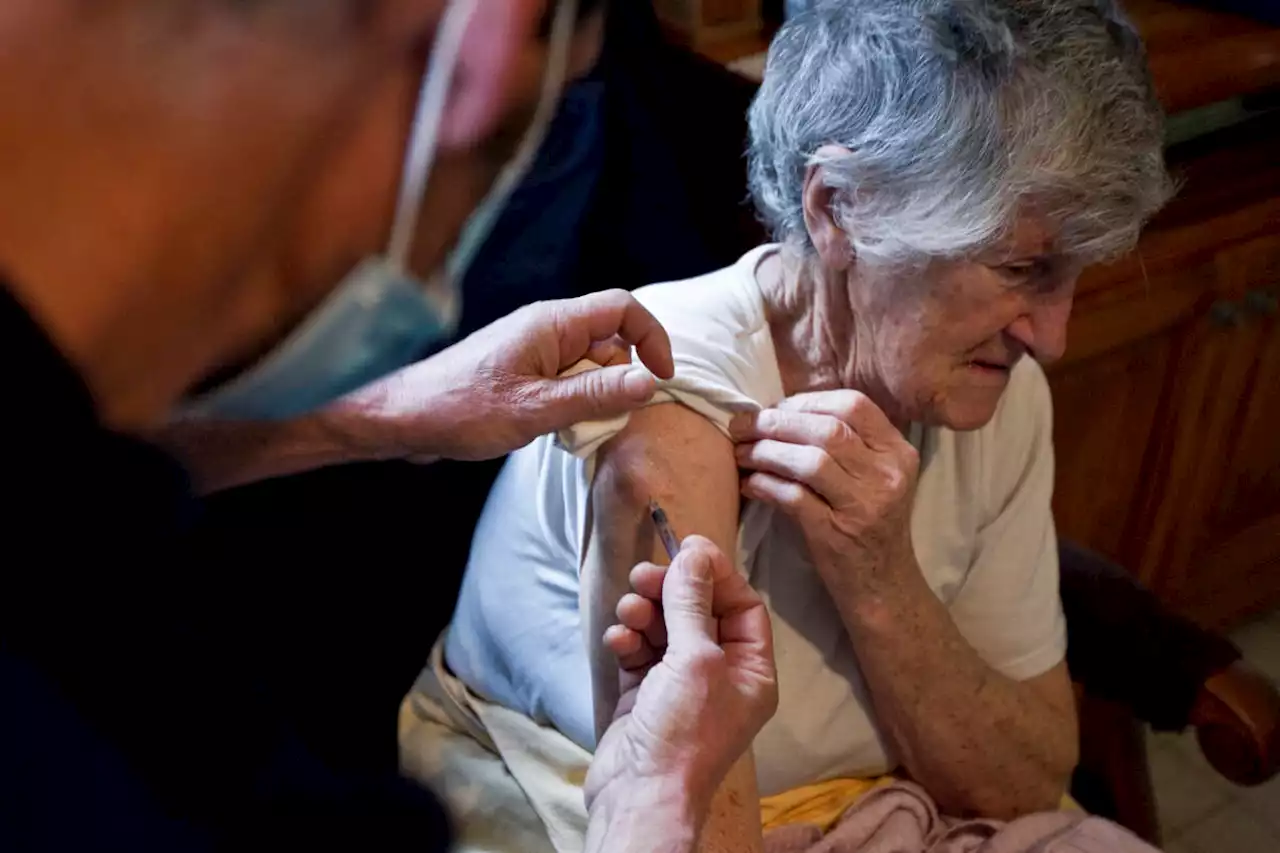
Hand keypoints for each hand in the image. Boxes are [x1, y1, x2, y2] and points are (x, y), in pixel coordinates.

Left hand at [325, 290, 673, 461]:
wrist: (402, 420)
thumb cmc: (458, 410)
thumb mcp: (534, 409)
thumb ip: (594, 395)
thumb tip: (649, 383)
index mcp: (551, 324)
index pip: (623, 309)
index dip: (653, 338)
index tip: (661, 380)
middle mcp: (546, 330)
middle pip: (611, 342)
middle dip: (620, 380)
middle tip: (602, 420)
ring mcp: (534, 352)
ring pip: (590, 367)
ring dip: (594, 398)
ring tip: (568, 431)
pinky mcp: (523, 374)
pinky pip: (566, 383)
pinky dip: (572, 406)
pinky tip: (552, 431)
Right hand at [585, 536, 777, 819]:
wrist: (640, 795)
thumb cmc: (682, 734)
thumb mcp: (695, 658)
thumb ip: (692, 602)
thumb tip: (694, 553)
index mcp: (751, 672)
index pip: (743, 606)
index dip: (717, 576)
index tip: (687, 549)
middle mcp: (720, 677)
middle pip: (699, 613)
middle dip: (671, 591)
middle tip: (644, 575)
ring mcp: (680, 687)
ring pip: (664, 630)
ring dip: (644, 613)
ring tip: (628, 611)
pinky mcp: (645, 696)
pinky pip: (639, 653)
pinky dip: (628, 641)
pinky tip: (619, 640)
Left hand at [729, 391, 918, 593]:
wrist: (882, 586)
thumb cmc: (868, 525)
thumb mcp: (874, 478)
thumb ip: (847, 444)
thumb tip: (781, 412)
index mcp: (897, 453)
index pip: (853, 405)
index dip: (807, 402)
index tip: (775, 409)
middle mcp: (887, 475)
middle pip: (826, 430)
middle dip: (776, 423)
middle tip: (742, 425)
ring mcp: (865, 505)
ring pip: (809, 461)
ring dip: (766, 452)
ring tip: (741, 452)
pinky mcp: (838, 534)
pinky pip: (793, 498)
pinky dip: (765, 485)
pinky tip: (748, 484)